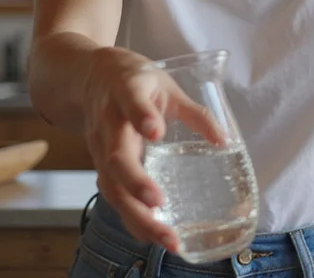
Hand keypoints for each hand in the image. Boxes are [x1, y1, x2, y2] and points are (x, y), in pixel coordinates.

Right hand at [82, 47, 224, 252]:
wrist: (90, 77)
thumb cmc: (135, 80)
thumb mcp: (167, 86)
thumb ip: (195, 112)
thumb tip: (223, 141)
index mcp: (126, 92)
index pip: (131, 103)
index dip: (141, 116)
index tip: (155, 132)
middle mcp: (108, 122)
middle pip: (115, 156)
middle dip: (136, 183)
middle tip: (160, 203)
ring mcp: (99, 146)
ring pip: (111, 184)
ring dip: (135, 213)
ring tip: (166, 237)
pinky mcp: (100, 165)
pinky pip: (111, 194)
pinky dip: (131, 217)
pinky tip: (152, 234)